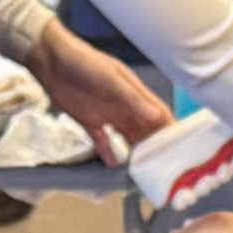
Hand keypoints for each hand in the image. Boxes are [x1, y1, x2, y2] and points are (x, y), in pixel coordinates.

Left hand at [41, 33, 170, 158]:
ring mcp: (107, 113)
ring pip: (127, 136)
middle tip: (163, 168)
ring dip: (135, 151)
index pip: (159, 114)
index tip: (180, 150)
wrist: (51, 61)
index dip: (170, 130)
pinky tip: (113, 166)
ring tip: (143, 171)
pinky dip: (108, 153)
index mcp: (135, 93)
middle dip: (155, 146)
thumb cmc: (85, 65)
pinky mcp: (89, 121)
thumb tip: (160, 119)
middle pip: (146, 129)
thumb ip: (135, 101)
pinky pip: (102, 140)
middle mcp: (125, 105)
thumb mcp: (113, 81)